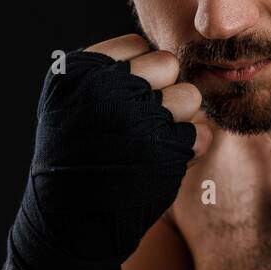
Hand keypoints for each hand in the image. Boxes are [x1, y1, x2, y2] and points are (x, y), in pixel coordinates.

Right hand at [11, 33, 208, 269]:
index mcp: (79, 70)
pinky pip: (199, 132)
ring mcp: (138, 117)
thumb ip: (113, 75)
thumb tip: (172, 60)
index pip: (137, 47)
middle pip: (168, 64)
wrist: (70, 223)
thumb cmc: (76, 159)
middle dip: (165, 89)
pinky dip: (188, 146)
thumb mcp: (72, 106)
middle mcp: (108, 88)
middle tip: (144, 118)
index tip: (125, 97)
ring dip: (180, 117)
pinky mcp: (165, 148)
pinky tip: (162, 160)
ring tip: (152, 139)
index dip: (140, 72)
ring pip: (190, 96)